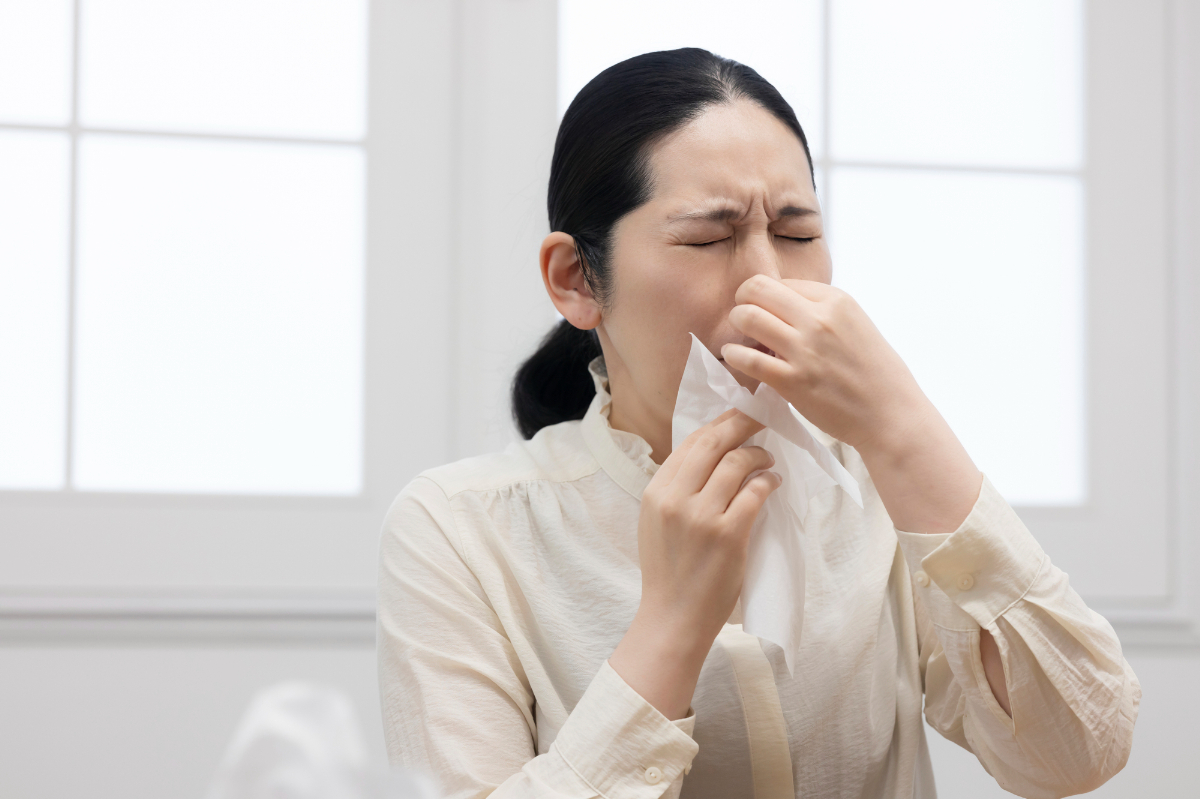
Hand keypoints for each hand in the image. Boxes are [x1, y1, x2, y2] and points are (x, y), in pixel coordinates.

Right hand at [609, 408, 781, 719]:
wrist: (672, 617)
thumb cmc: (668, 570)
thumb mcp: (657, 521)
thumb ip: (677, 488)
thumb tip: (712, 453)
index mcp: (656, 491)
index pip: (690, 442)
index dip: (718, 424)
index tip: (737, 417)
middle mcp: (675, 498)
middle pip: (713, 443)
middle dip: (741, 424)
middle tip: (762, 419)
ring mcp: (702, 516)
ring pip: (737, 463)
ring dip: (759, 455)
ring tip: (768, 458)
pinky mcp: (728, 535)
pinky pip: (755, 492)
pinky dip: (768, 481)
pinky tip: (774, 482)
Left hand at [721, 274, 933, 453]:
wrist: (890, 414)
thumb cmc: (876, 372)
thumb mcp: (855, 324)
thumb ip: (820, 311)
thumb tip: (781, 308)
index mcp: (836, 300)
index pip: (782, 282)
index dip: (768, 296)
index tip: (767, 312)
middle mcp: (819, 319)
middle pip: (757, 289)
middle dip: (743, 300)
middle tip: (744, 317)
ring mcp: (804, 349)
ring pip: (748, 317)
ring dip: (736, 324)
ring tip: (741, 337)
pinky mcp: (792, 381)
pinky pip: (747, 359)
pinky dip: (733, 354)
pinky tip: (734, 356)